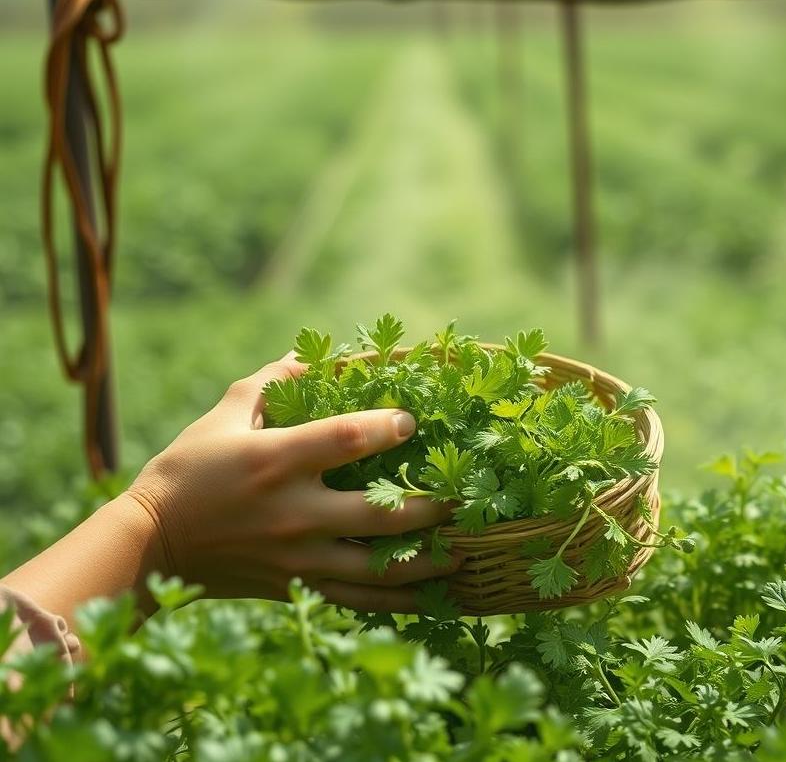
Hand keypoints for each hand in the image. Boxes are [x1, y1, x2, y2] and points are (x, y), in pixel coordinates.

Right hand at [126, 353, 458, 611]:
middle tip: (462, 498)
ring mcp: (295, 555)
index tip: (414, 420)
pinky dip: (392, 602)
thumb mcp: (225, 413)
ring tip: (462, 553)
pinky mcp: (293, 586)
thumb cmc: (187, 468)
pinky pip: (352, 600)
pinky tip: (425, 599)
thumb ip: (271, 382)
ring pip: (374, 568)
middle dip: (428, 507)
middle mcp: (294, 511)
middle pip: (376, 514)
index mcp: (277, 460)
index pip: (346, 440)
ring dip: (424, 562)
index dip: (388, 426)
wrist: (150, 544)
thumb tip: (308, 355)